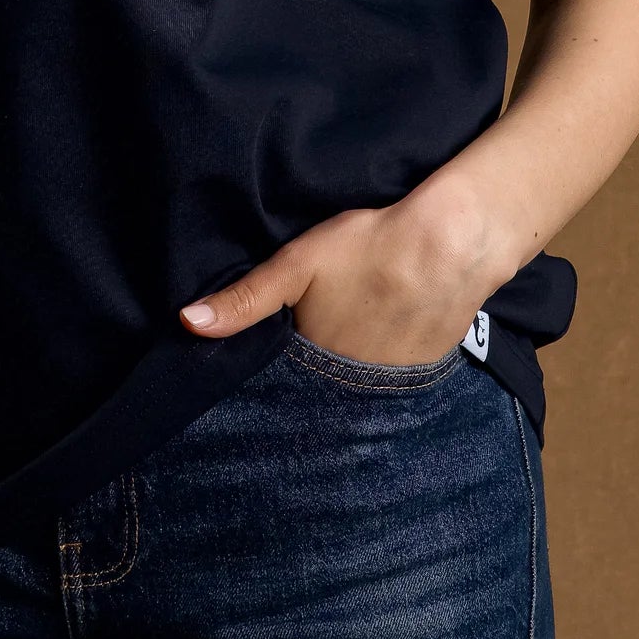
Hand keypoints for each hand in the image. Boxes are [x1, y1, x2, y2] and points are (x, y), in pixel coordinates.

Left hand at [177, 179, 504, 367]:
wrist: (450, 246)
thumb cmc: (369, 248)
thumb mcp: (297, 264)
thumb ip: (245, 298)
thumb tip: (188, 323)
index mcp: (317, 364)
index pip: (284, 388)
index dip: (273, 376)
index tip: (263, 370)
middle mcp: (354, 389)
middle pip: (321, 393)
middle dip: (309, 383)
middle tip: (310, 348)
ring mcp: (393, 386)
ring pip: (357, 389)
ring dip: (347, 377)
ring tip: (346, 344)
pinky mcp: (424, 373)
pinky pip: (392, 382)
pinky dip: (382, 368)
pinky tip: (383, 338)